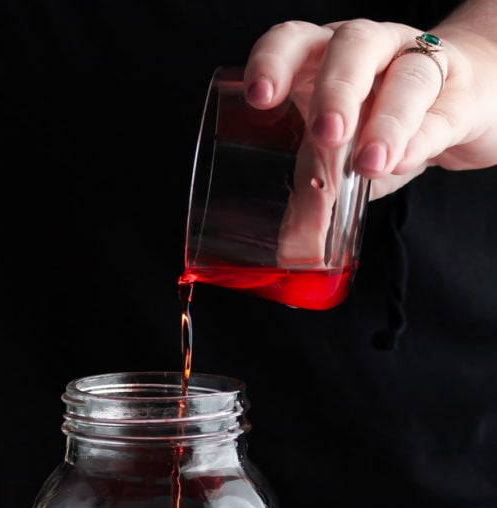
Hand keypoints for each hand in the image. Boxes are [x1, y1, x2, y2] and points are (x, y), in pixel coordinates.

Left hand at [243, 16, 496, 198]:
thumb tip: (287, 248)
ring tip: (368, 163)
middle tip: (325, 133)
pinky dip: (421, 140)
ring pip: (407, 77)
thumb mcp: (343, 158)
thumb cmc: (385, 126)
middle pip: (354, 47)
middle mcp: (374, 50)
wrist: (464, 106)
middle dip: (336, 89)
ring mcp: (421, 67)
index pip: (298, 41)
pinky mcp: (461, 100)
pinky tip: (402, 163)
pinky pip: (441, 115)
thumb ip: (314, 195)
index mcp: (329, 58)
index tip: (261, 96)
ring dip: (386, 120)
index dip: (275, 61)